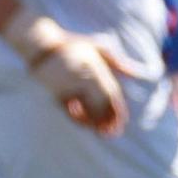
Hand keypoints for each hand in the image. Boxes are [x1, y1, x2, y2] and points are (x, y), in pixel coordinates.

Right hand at [1, 9, 146, 135]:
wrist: (42, 45)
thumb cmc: (72, 44)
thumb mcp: (97, 47)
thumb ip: (117, 61)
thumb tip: (135, 73)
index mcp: (93, 66)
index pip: (109, 92)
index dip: (117, 108)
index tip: (122, 121)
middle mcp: (81, 76)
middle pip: (98, 103)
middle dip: (107, 119)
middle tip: (113, 132)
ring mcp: (67, 85)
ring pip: (83, 108)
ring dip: (93, 122)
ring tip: (100, 132)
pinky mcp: (54, 92)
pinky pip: (67, 109)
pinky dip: (76, 117)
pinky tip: (84, 124)